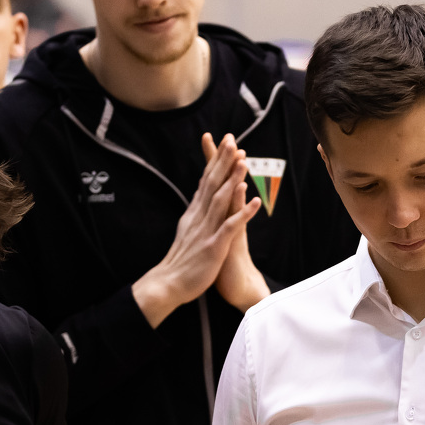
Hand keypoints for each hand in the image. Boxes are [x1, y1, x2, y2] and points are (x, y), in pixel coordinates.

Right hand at [131, 133, 258, 327]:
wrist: (168, 284)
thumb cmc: (181, 260)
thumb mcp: (187, 230)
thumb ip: (195, 211)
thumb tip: (199, 193)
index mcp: (195, 213)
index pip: (206, 180)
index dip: (217, 161)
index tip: (225, 142)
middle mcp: (199, 217)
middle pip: (212, 184)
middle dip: (223, 161)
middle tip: (233, 139)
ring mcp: (206, 231)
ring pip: (221, 200)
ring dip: (233, 180)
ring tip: (244, 162)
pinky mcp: (213, 246)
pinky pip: (230, 227)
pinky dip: (243, 213)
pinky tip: (256, 202)